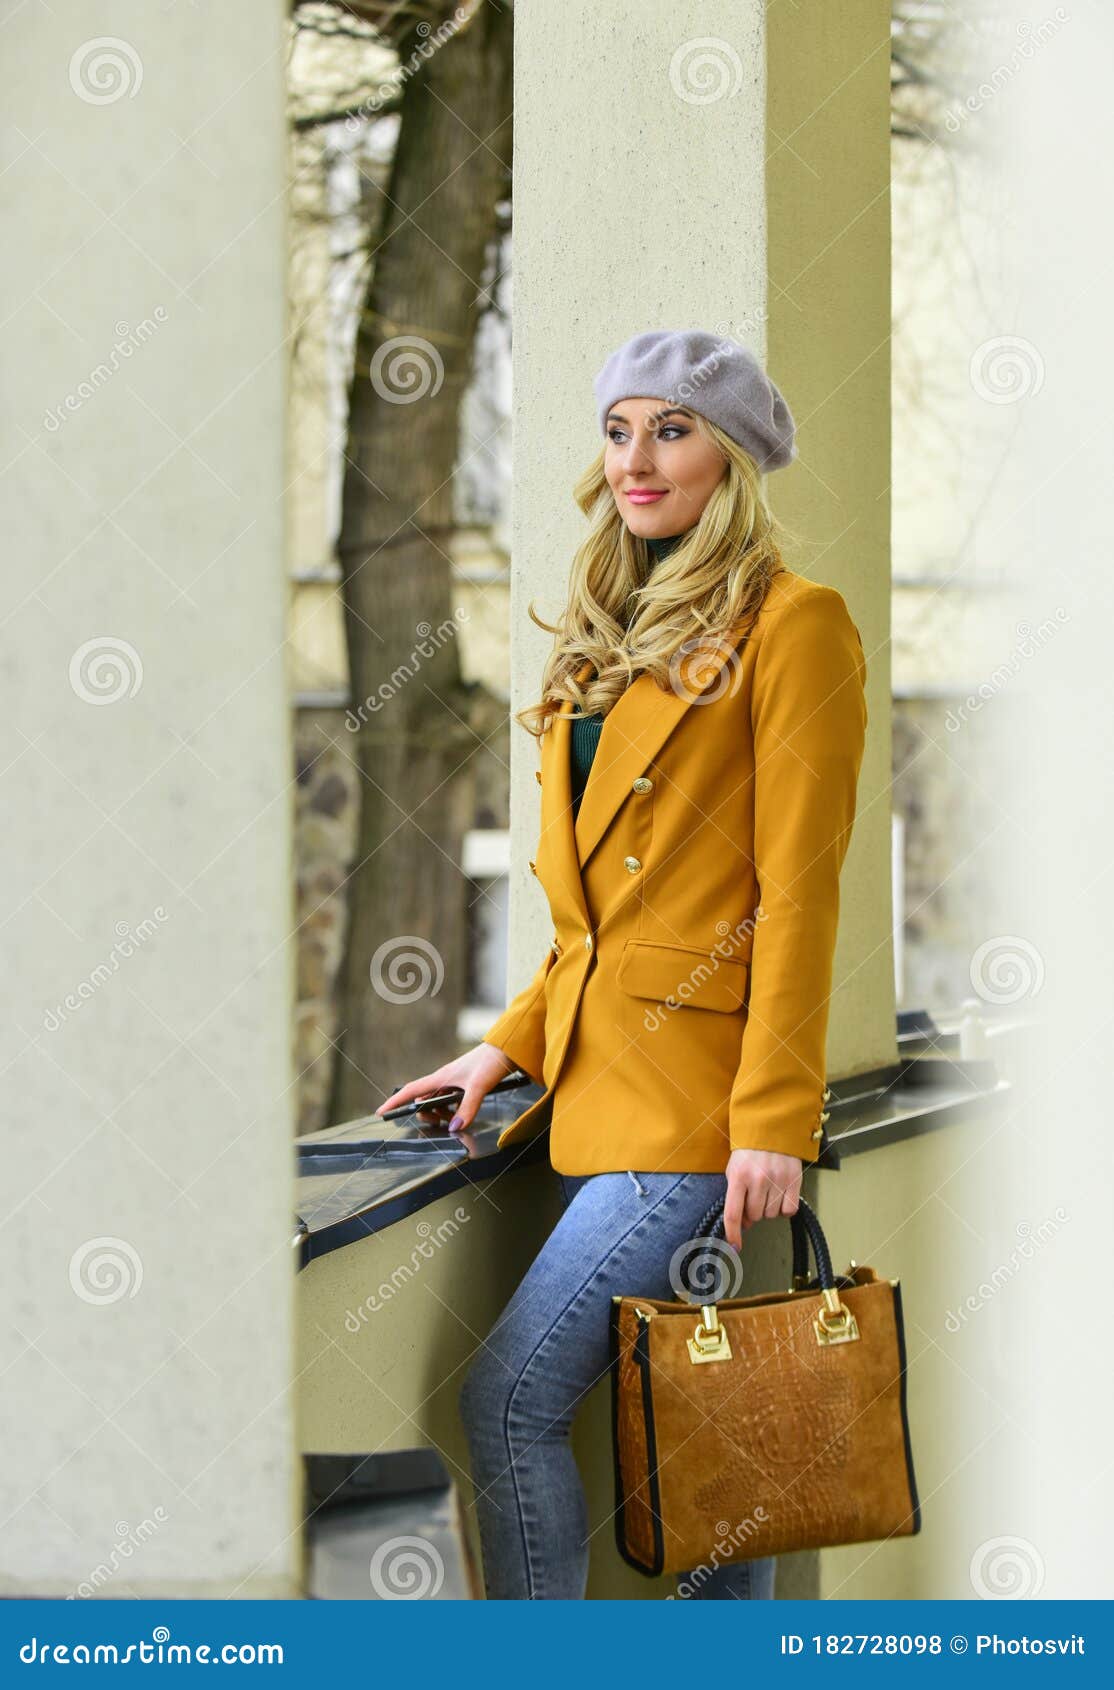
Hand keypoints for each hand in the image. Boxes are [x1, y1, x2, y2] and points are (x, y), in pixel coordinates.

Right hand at [378, 1041, 518, 1133]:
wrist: (506, 1049)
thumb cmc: (490, 1061)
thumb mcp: (478, 1086)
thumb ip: (467, 1108)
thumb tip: (454, 1127)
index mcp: (441, 1077)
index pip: (411, 1091)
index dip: (395, 1101)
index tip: (381, 1112)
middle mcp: (444, 1080)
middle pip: (423, 1101)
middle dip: (426, 1115)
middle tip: (439, 1123)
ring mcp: (453, 1083)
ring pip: (437, 1103)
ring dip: (441, 1114)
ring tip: (454, 1120)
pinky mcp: (463, 1085)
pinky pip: (450, 1101)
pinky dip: (452, 1111)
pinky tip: (462, 1113)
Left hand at [722, 1148, 801, 1248]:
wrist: (771, 1127)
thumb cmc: (749, 1150)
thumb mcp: (734, 1169)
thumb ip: (735, 1196)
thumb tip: (743, 1224)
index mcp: (738, 1176)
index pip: (733, 1214)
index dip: (733, 1234)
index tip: (735, 1246)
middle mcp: (758, 1179)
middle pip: (755, 1216)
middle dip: (753, 1211)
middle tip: (754, 1196)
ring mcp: (778, 1179)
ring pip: (772, 1215)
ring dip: (768, 1208)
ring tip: (767, 1189)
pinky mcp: (795, 1179)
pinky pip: (790, 1210)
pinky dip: (784, 1208)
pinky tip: (780, 1194)